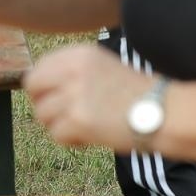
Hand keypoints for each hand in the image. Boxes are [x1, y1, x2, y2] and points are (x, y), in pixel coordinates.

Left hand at [25, 45, 156, 152]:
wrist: (162, 113)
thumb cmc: (137, 94)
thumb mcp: (103, 67)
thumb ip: (72, 72)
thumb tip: (40, 86)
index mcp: (79, 54)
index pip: (38, 68)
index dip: (43, 87)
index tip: (55, 98)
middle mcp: (73, 70)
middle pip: (32, 89)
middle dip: (45, 105)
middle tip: (64, 116)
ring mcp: (74, 95)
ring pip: (42, 115)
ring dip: (60, 125)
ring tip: (84, 127)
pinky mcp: (78, 120)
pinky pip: (56, 135)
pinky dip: (71, 141)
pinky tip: (90, 138)